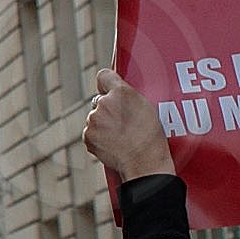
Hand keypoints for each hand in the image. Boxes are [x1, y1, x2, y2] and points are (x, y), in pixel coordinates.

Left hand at [82, 67, 175, 182]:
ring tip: (120, 136)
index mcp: (121, 92)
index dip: (107, 83)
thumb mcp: (147, 107)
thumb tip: (116, 94)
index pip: (104, 76)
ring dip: (102, 124)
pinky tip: (112, 144)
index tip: (110, 90)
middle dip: (107, 108)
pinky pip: (90, 133)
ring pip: (94, 118)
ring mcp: (93, 120)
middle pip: (99, 100)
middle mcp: (103, 103)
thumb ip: (128, 96)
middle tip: (121, 121)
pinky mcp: (87, 135)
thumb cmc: (151, 137)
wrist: (144, 162)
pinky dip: (98, 138)